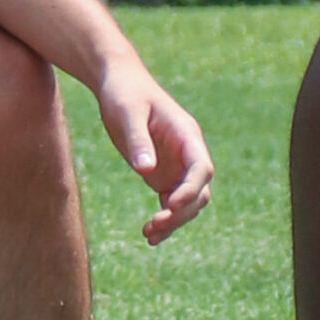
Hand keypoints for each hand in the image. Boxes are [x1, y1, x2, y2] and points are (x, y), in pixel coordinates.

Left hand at [94, 57, 213, 243]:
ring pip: (188, 203)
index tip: (170, 204)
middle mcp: (187, 154)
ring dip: (173, 220)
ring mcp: (177, 167)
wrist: (117, 84)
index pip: (201, 168)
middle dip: (181, 211)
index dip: (191, 189)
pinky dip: (164, 220)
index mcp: (187, 135)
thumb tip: (146, 171)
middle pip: (198, 192)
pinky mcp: (162, 175)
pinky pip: (171, 204)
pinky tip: (149, 235)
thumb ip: (138, 140)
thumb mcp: (127, 112)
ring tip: (148, 234)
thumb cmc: (124, 93)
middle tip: (155, 224)